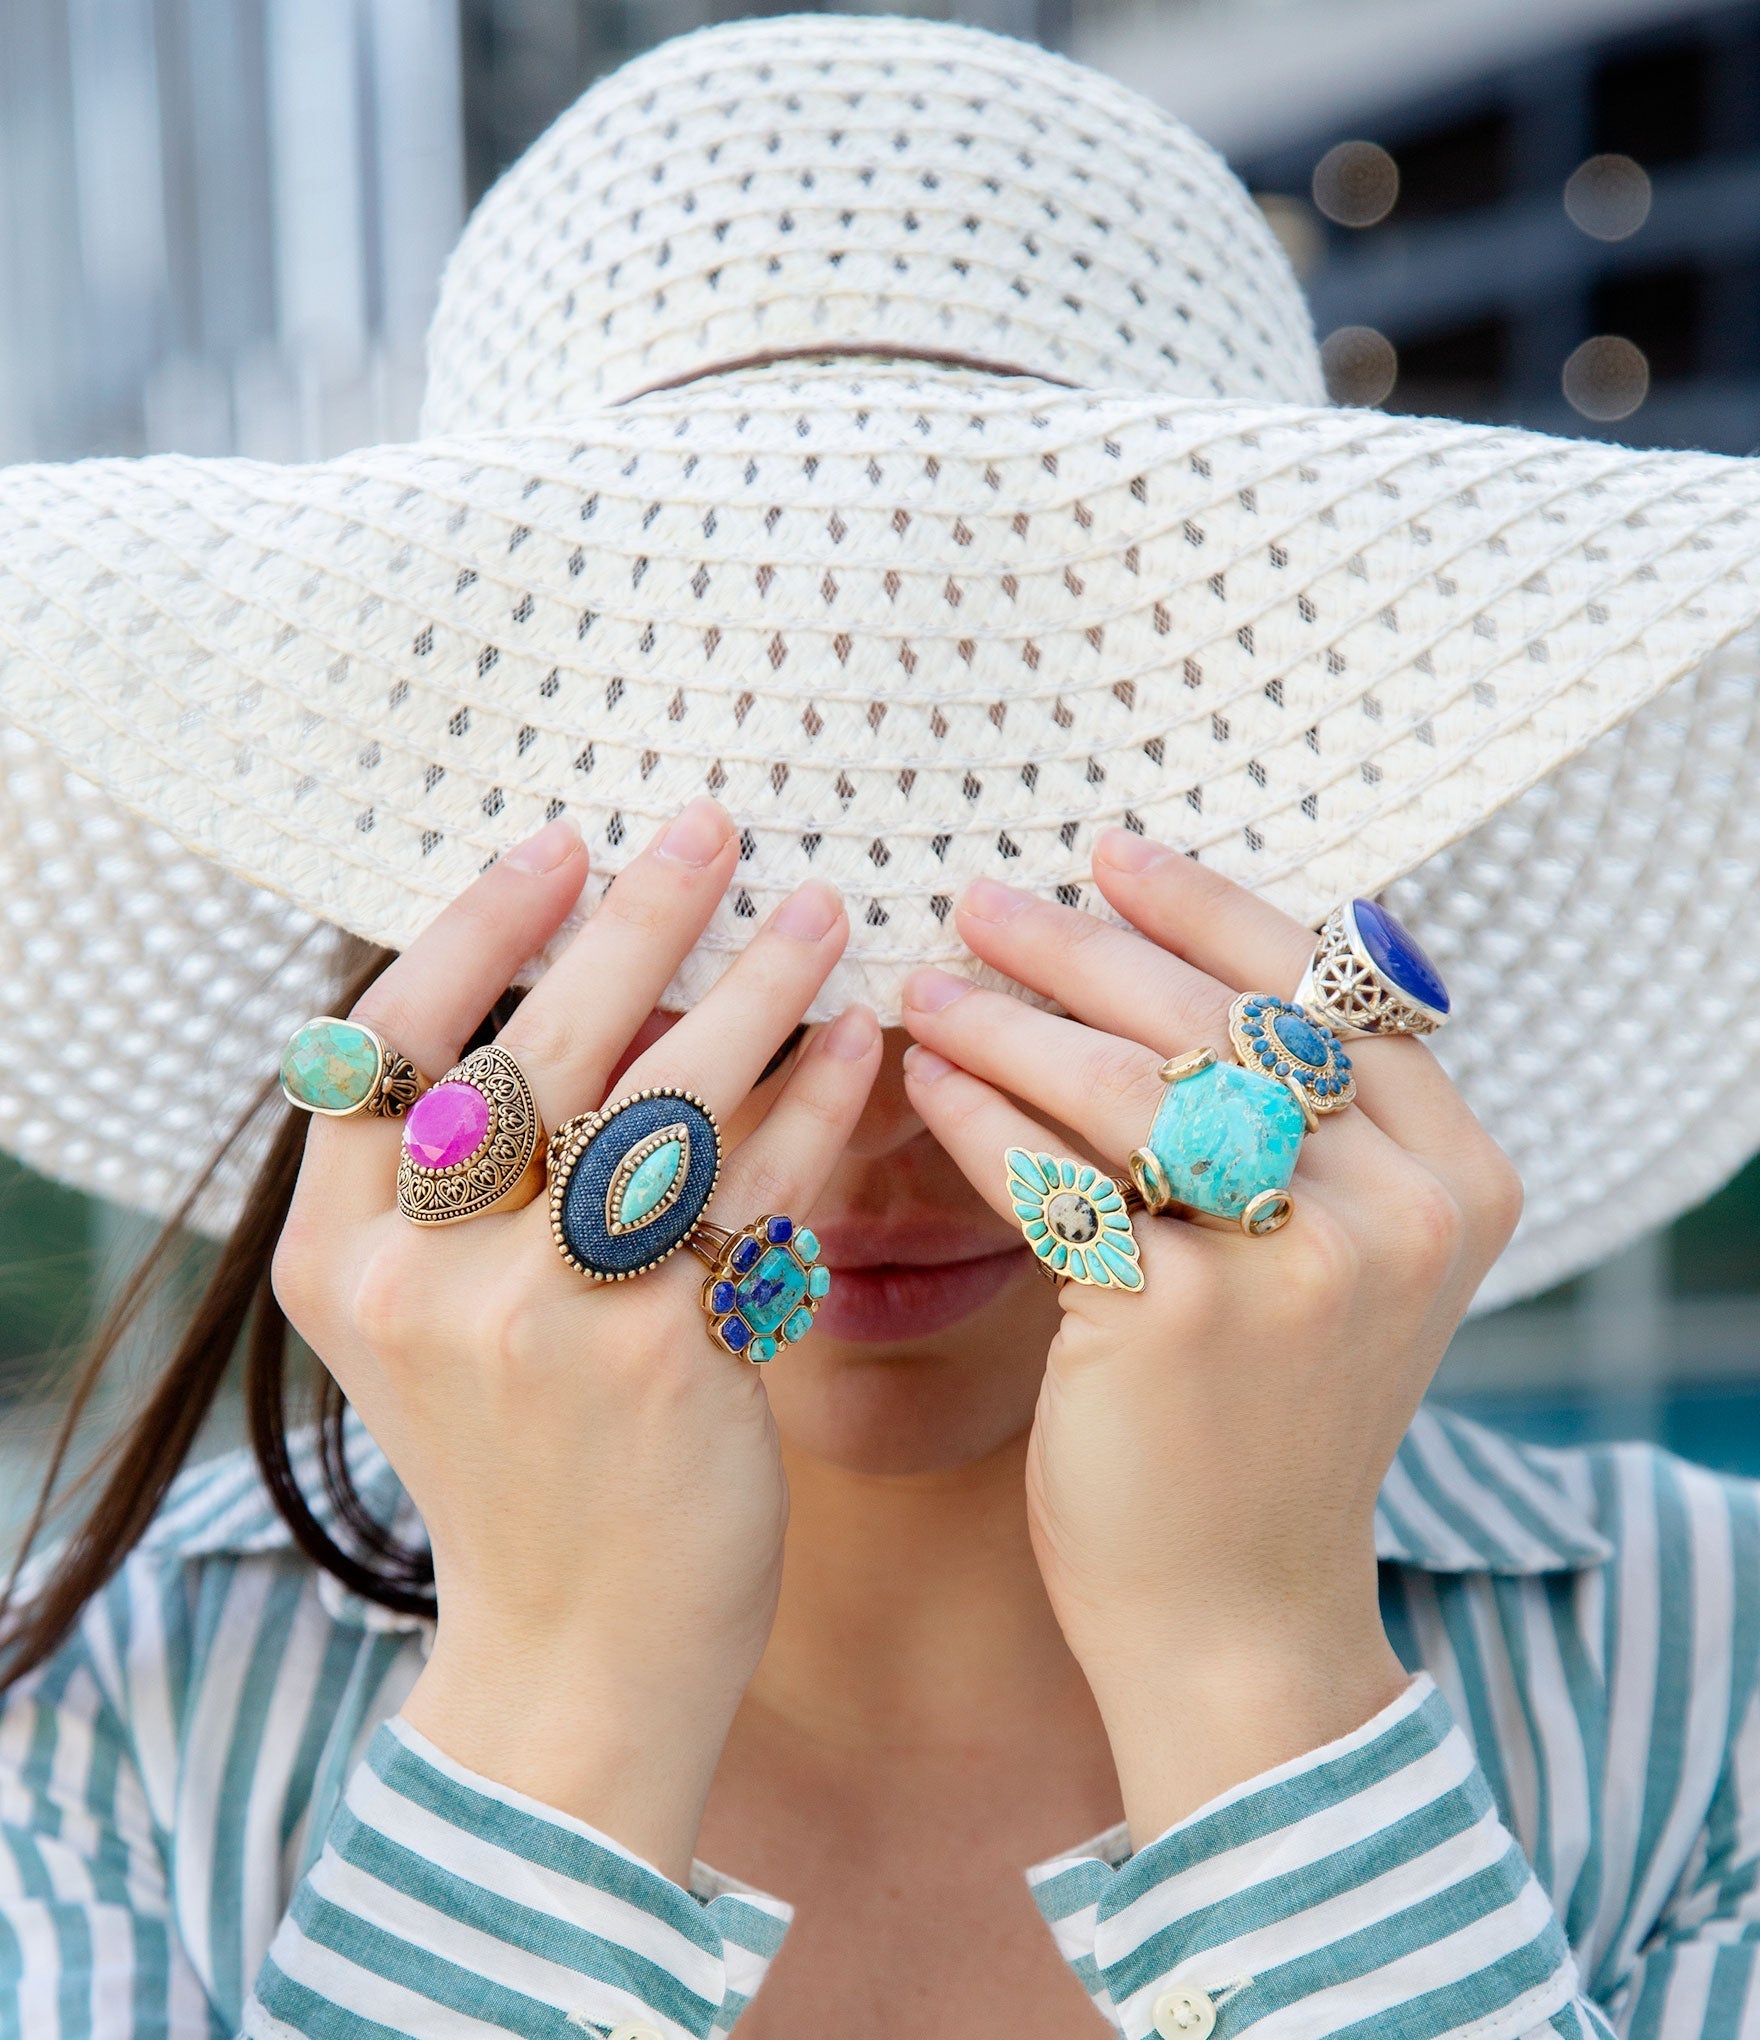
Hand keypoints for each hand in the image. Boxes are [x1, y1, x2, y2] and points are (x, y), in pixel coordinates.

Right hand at [272, 801, 880, 1877]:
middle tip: (713, 827)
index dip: (476, 927)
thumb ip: (461, 1183)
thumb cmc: (517, 1464)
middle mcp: (416, 1278)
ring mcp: (534, 1320)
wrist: (574, 1651)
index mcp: (334, 1255)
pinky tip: (866, 1041)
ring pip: (658, 1100)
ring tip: (821, 910)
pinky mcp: (660, 1361)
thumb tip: (592, 986)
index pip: (385, 1043)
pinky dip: (814, 1108)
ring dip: (752, 989)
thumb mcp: (433, 1321)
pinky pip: (752, 1194)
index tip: (562, 842)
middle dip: (633, 920)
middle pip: (531, 1045)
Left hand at [899, 834, 1521, 1843]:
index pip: (1326, 989)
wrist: (1236, 1613)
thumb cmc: (1261, 1423)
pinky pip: (1055, 1174)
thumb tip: (1152, 962)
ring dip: (1010, 1018)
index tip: (1109, 853)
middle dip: (1084, 947)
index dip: (1207, 909)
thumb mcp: (1331, 1265)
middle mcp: (1402, 1207)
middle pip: (1221, 1019)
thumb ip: (1299, 1133)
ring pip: (1129, 1083)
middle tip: (982, 898)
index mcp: (1456, 1174)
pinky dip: (980, 1118)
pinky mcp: (1180, 1313)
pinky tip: (924, 1080)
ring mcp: (1298, 1261)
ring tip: (925, 983)